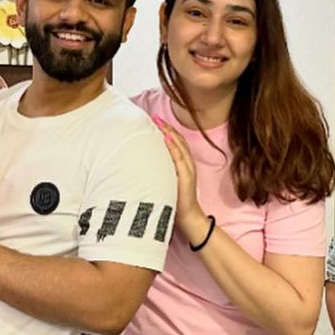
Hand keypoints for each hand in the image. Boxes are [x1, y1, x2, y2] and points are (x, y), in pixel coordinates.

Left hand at [152, 114, 206, 244]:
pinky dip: (174, 149)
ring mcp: (188, 170)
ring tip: (160, 123)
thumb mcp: (168, 181)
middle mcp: (187, 164)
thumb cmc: (175, 200)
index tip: (155, 120)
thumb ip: (162, 170)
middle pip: (178, 140)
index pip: (176, 142)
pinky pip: (180, 160)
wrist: (188, 217)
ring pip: (180, 147)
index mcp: (183, 164)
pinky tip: (167, 140)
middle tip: (155, 117)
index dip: (167, 129)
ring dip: (170, 134)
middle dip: (167, 127)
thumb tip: (146, 162)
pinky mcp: (186, 178)